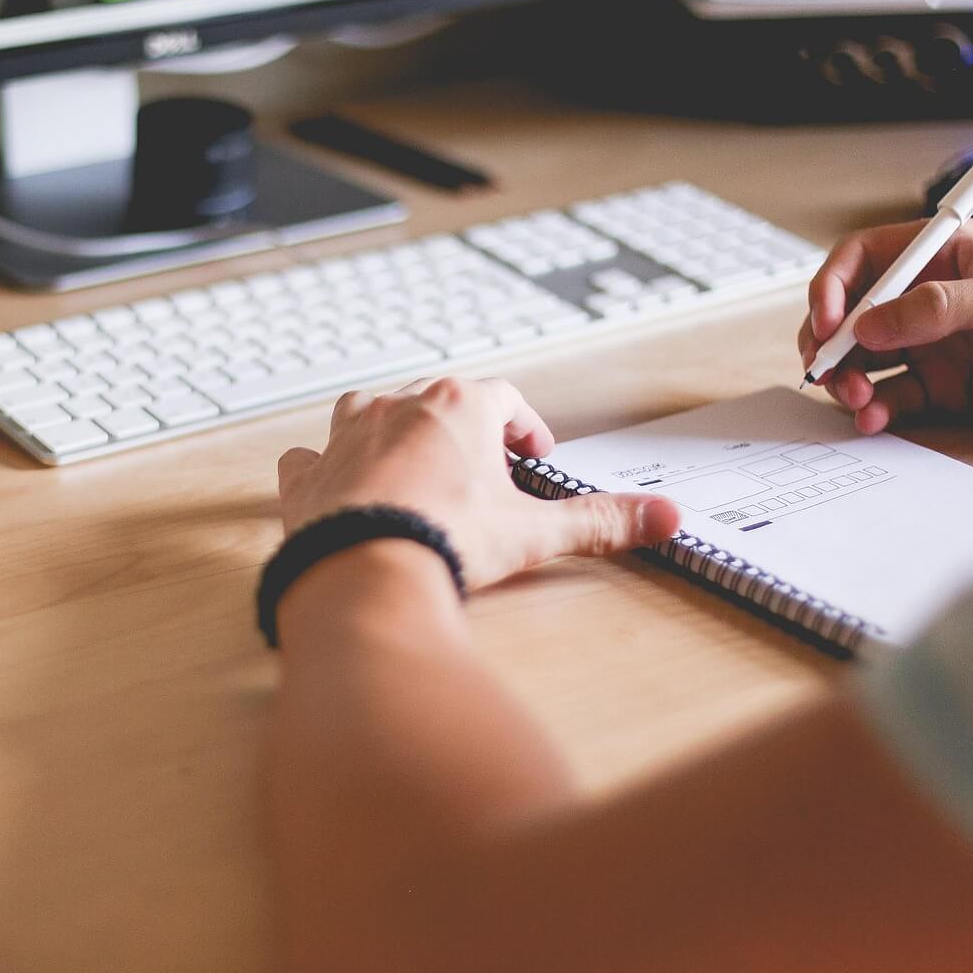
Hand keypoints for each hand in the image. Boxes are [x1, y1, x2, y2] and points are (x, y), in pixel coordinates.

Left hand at [277, 377, 680, 590]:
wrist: (364, 573)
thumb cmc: (448, 541)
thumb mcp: (536, 532)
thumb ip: (601, 522)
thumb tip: (664, 517)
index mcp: (457, 407)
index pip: (504, 399)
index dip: (524, 428)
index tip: (533, 456)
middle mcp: (396, 408)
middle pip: (438, 401)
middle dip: (464, 431)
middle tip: (484, 470)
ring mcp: (345, 438)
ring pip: (368, 411)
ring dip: (390, 430)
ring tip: (412, 466)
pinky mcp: (308, 475)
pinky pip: (310, 456)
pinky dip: (322, 466)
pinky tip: (334, 483)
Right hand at [799, 219, 972, 434]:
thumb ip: (940, 306)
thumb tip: (871, 325)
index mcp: (943, 255)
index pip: (864, 260)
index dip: (833, 288)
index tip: (826, 322)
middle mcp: (930, 297)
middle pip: (852, 314)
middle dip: (831, 342)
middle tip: (829, 370)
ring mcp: (936, 344)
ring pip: (865, 360)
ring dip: (848, 380)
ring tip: (857, 401)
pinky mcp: (947, 388)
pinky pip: (893, 397)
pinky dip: (874, 409)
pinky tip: (876, 418)